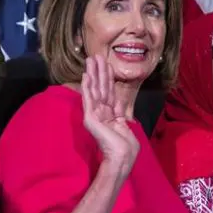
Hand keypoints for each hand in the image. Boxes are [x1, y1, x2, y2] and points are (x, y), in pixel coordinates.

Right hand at [81, 55, 138, 178]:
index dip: (108, 78)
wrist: (122, 156)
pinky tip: (86, 75)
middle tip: (96, 56)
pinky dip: (87, 86)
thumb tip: (119, 102)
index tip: (106, 64)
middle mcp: (101, 112)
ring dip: (92, 74)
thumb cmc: (126, 146)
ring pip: (94, 89)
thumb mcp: (125, 125)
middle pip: (101, 87)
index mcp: (111, 114)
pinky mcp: (90, 117)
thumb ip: (120, 113)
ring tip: (90, 60)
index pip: (109, 92)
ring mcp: (95, 114)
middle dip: (99, 71)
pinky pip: (89, 98)